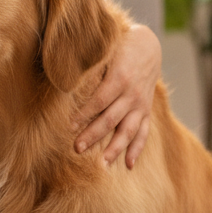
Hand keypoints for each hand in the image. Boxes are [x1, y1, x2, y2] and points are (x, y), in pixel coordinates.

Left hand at [73, 25, 160, 167]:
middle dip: (93, 134)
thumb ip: (88, 63)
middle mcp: (132, 94)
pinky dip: (137, 149)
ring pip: (128, 130)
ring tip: (102, 164)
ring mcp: (140, 104)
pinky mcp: (146, 111)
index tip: (68, 126)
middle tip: (77, 148)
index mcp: (120, 77)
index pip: (99, 100)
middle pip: (111, 118)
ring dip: (115, 148)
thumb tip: (62, 73)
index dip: (84, 114)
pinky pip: (143, 132)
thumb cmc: (118, 47)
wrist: (149, 46)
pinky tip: (128, 165)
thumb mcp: (104, 50)